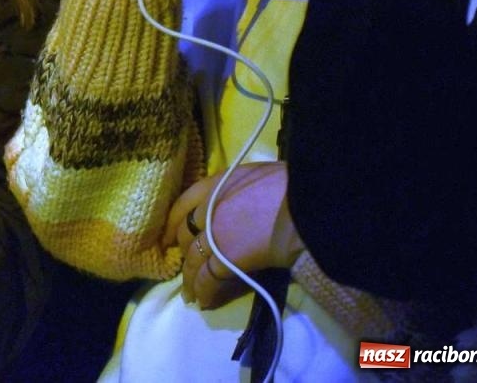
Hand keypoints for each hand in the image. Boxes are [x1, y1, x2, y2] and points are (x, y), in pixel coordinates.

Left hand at [165, 161, 302, 309]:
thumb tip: (246, 201)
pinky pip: (208, 278)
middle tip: (187, 267)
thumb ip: (240, 190)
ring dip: (191, 279)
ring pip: (193, 260)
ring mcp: (214, 234)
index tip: (169, 235)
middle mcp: (208, 207)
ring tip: (191, 295)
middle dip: (185, 253)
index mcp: (216, 183)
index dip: (173, 221)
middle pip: (186, 234)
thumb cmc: (291, 187)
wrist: (306, 205)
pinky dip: (204, 291)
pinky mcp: (225, 259)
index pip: (184, 202)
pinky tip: (204, 301)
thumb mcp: (257, 176)